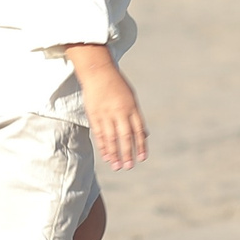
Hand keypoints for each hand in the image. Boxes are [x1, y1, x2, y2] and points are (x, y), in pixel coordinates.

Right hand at [66, 45, 146, 169]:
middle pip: (125, 135)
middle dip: (127, 152)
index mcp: (132, 107)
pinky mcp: (94, 115)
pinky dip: (103, 146)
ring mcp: (106, 113)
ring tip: (117, 166)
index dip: (141, 145)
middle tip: (129, 166)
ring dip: (114, 153)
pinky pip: (99, 133)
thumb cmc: (117, 86)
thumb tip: (144, 135)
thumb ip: (137, 118)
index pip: (138, 130)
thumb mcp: (132, 98)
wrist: (98, 72)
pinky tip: (106, 157)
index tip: (143, 158)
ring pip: (111, 137)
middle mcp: (120, 111)